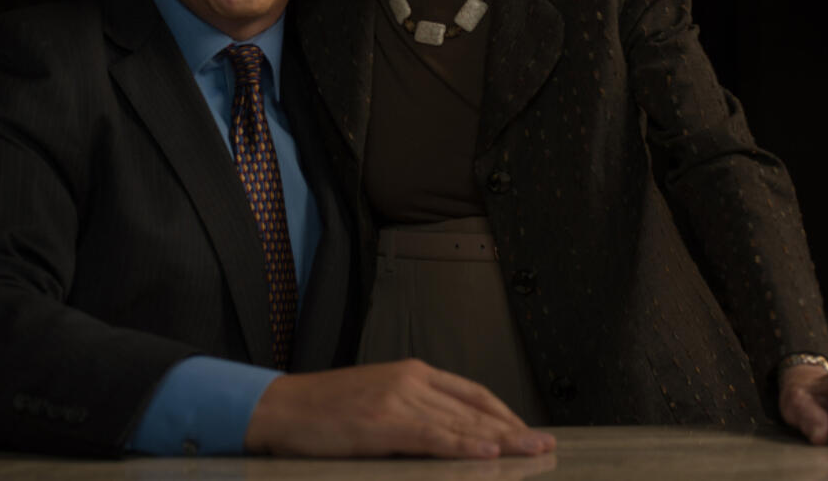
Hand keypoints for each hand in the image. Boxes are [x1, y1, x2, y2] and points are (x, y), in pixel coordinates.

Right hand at [244, 359, 554, 458]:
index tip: (527, 430)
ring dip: (501, 441)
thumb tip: (449, 431)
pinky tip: (488, 455)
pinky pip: (432, 438)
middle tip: (545, 445)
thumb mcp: (376, 396)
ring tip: (531, 452)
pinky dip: (463, 448)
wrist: (281, 407)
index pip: (471, 393)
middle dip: (514, 428)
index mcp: (411, 372)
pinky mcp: (383, 424)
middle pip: (474, 408)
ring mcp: (397, 401)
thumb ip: (412, 407)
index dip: (504, 412)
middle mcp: (410, 381)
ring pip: (460, 425)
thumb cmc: (324, 408)